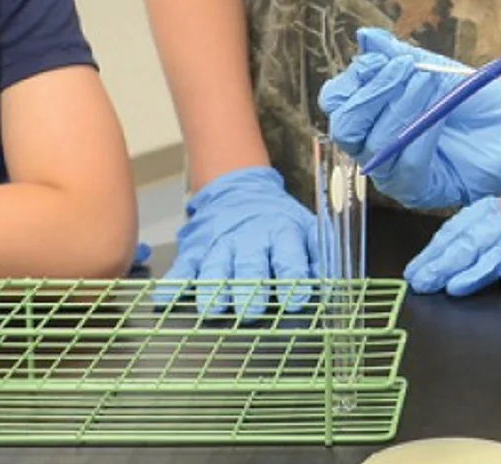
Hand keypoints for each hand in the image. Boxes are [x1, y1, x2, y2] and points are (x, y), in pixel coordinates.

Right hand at [154, 166, 316, 319]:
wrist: (238, 190)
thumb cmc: (278, 219)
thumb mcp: (306, 227)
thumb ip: (321, 253)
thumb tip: (334, 285)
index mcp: (281, 232)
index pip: (289, 254)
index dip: (294, 274)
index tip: (298, 298)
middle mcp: (250, 239)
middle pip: (250, 265)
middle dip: (251, 288)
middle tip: (252, 310)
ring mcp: (220, 244)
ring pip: (216, 268)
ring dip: (214, 289)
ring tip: (213, 309)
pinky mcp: (196, 250)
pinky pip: (183, 268)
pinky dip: (174, 284)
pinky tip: (165, 299)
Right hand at [318, 27, 500, 208]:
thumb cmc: (470, 99)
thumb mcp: (434, 69)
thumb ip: (397, 55)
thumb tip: (367, 37)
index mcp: (369, 111)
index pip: (336, 99)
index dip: (356, 77)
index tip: (387, 58)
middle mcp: (371, 144)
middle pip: (345, 127)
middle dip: (374, 94)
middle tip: (406, 69)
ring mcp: (391, 170)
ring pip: (374, 146)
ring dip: (403, 109)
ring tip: (431, 83)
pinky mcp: (416, 191)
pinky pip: (407, 166)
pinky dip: (422, 135)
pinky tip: (439, 114)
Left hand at [403, 197, 500, 296]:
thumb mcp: (500, 217)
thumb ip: (474, 236)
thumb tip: (436, 263)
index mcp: (491, 209)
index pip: (457, 230)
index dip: (435, 251)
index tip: (415, 271)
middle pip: (473, 241)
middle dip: (447, 263)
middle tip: (426, 282)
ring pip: (500, 251)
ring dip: (478, 270)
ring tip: (457, 287)